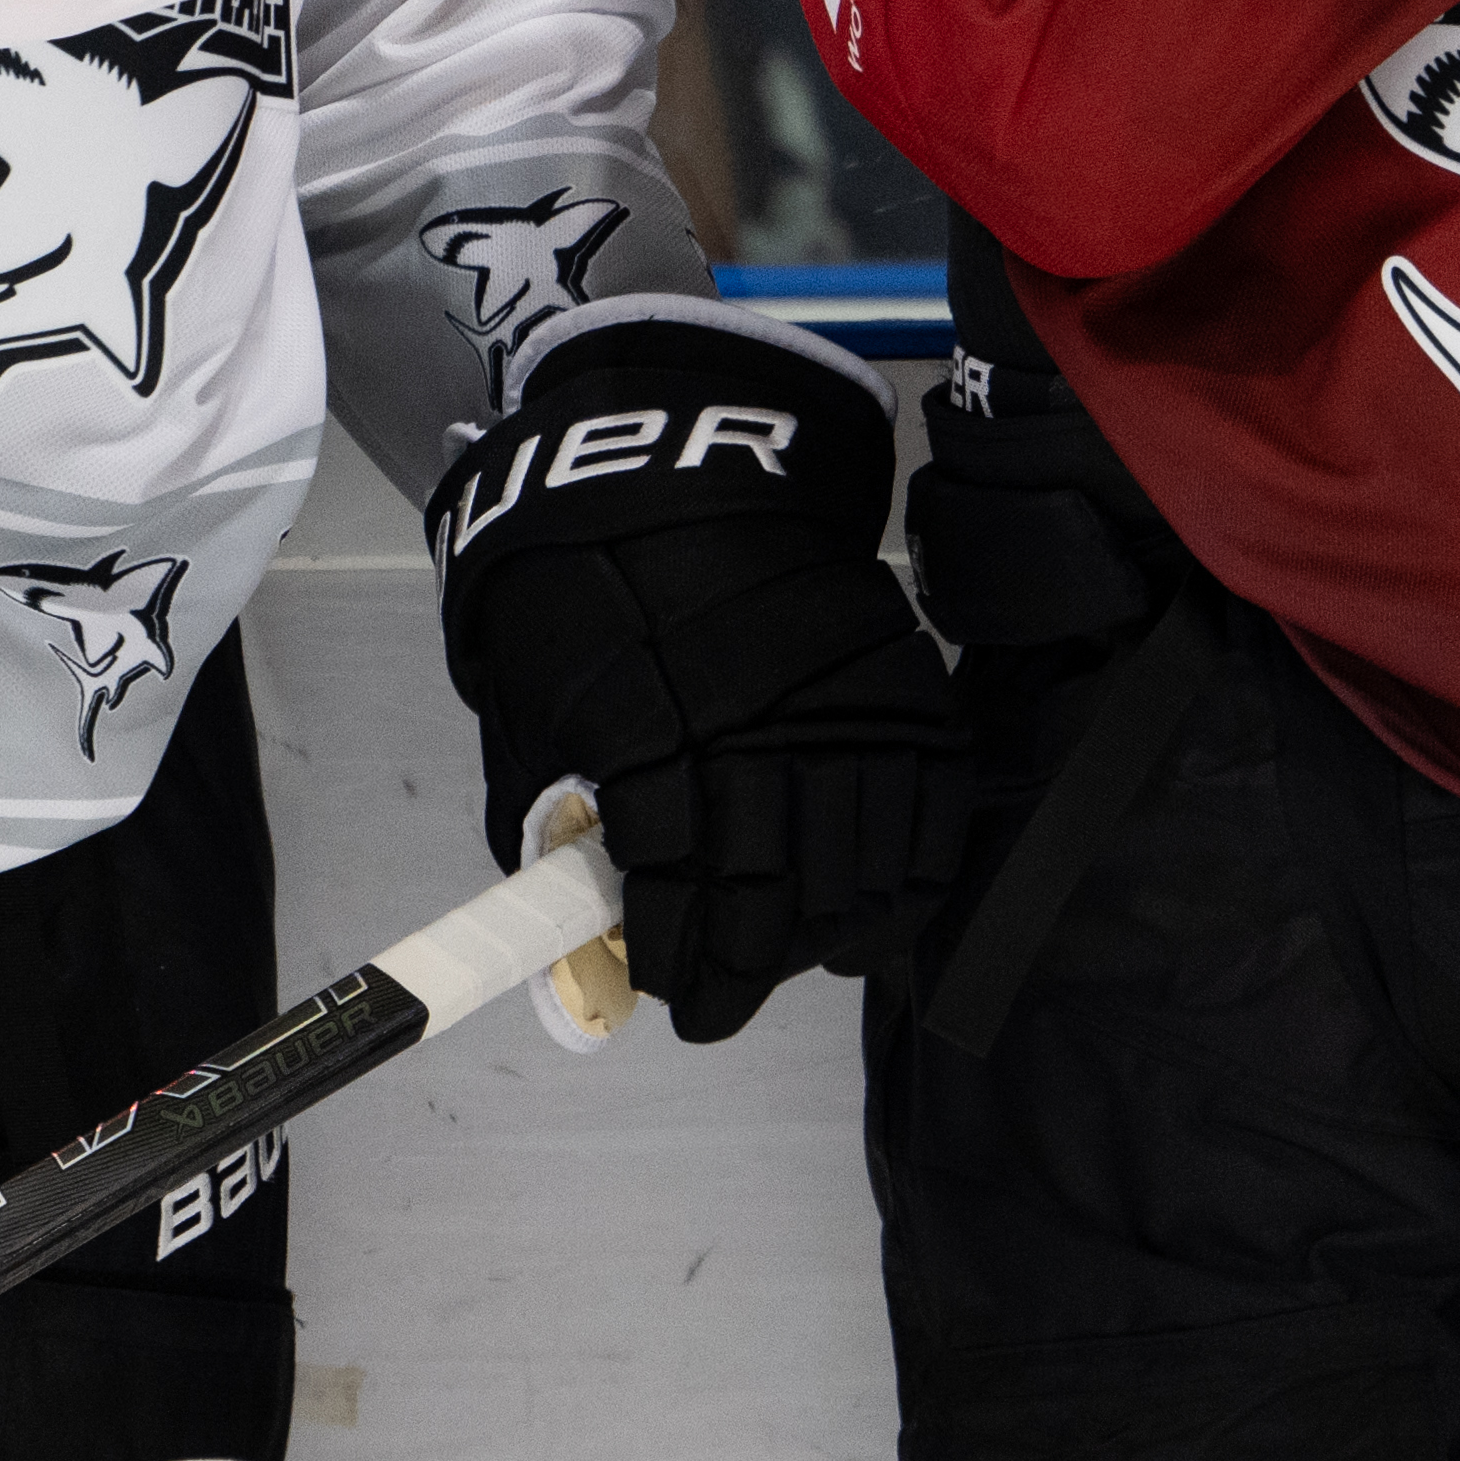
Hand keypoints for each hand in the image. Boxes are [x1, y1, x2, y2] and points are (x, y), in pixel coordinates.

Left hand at [430, 305, 964, 1039]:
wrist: (684, 461)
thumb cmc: (591, 578)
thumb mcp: (531, 688)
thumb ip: (552, 802)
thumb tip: (561, 907)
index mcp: (646, 740)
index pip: (675, 897)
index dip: (676, 962)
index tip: (671, 989)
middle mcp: (751, 734)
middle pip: (771, 903)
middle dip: (745, 973)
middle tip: (722, 999)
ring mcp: (837, 711)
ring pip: (854, 874)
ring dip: (824, 938)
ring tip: (797, 955)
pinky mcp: (902, 688)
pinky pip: (928, 814)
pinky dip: (908, 878)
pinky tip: (873, 911)